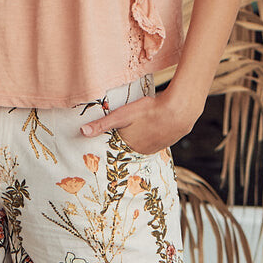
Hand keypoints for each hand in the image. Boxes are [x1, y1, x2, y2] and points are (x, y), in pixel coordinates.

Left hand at [80, 85, 202, 155]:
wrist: (179, 110)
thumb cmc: (149, 111)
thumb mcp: (122, 115)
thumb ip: (102, 124)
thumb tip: (82, 132)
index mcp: (129, 147)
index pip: (115, 149)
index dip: (110, 144)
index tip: (105, 141)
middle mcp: (142, 151)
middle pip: (129, 147)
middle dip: (124, 142)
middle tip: (123, 132)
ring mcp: (155, 148)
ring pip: (142, 144)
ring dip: (139, 138)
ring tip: (137, 129)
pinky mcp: (166, 142)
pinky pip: (154, 141)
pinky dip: (150, 136)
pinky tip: (150, 127)